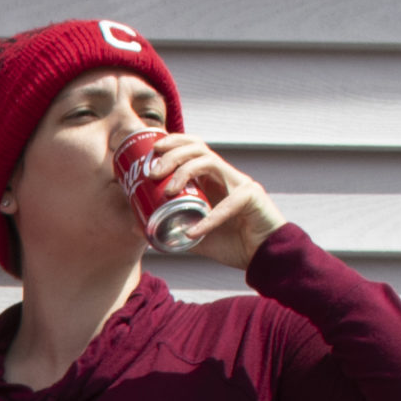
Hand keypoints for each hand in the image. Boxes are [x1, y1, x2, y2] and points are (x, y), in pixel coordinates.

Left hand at [141, 132, 286, 269]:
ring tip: (167, 190)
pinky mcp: (251, 197)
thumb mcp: (193, 238)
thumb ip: (170, 231)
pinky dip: (207, 220)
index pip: (192, 149)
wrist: (264, 257)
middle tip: (152, 172)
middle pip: (197, 148)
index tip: (152, 152)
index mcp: (211, 180)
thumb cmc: (233, 244)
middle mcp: (224, 176)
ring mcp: (239, 183)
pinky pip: (227, 203)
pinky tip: (193, 233)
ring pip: (209, 161)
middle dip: (172, 154)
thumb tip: (137, 227)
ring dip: (184, 171)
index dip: (173, 144)